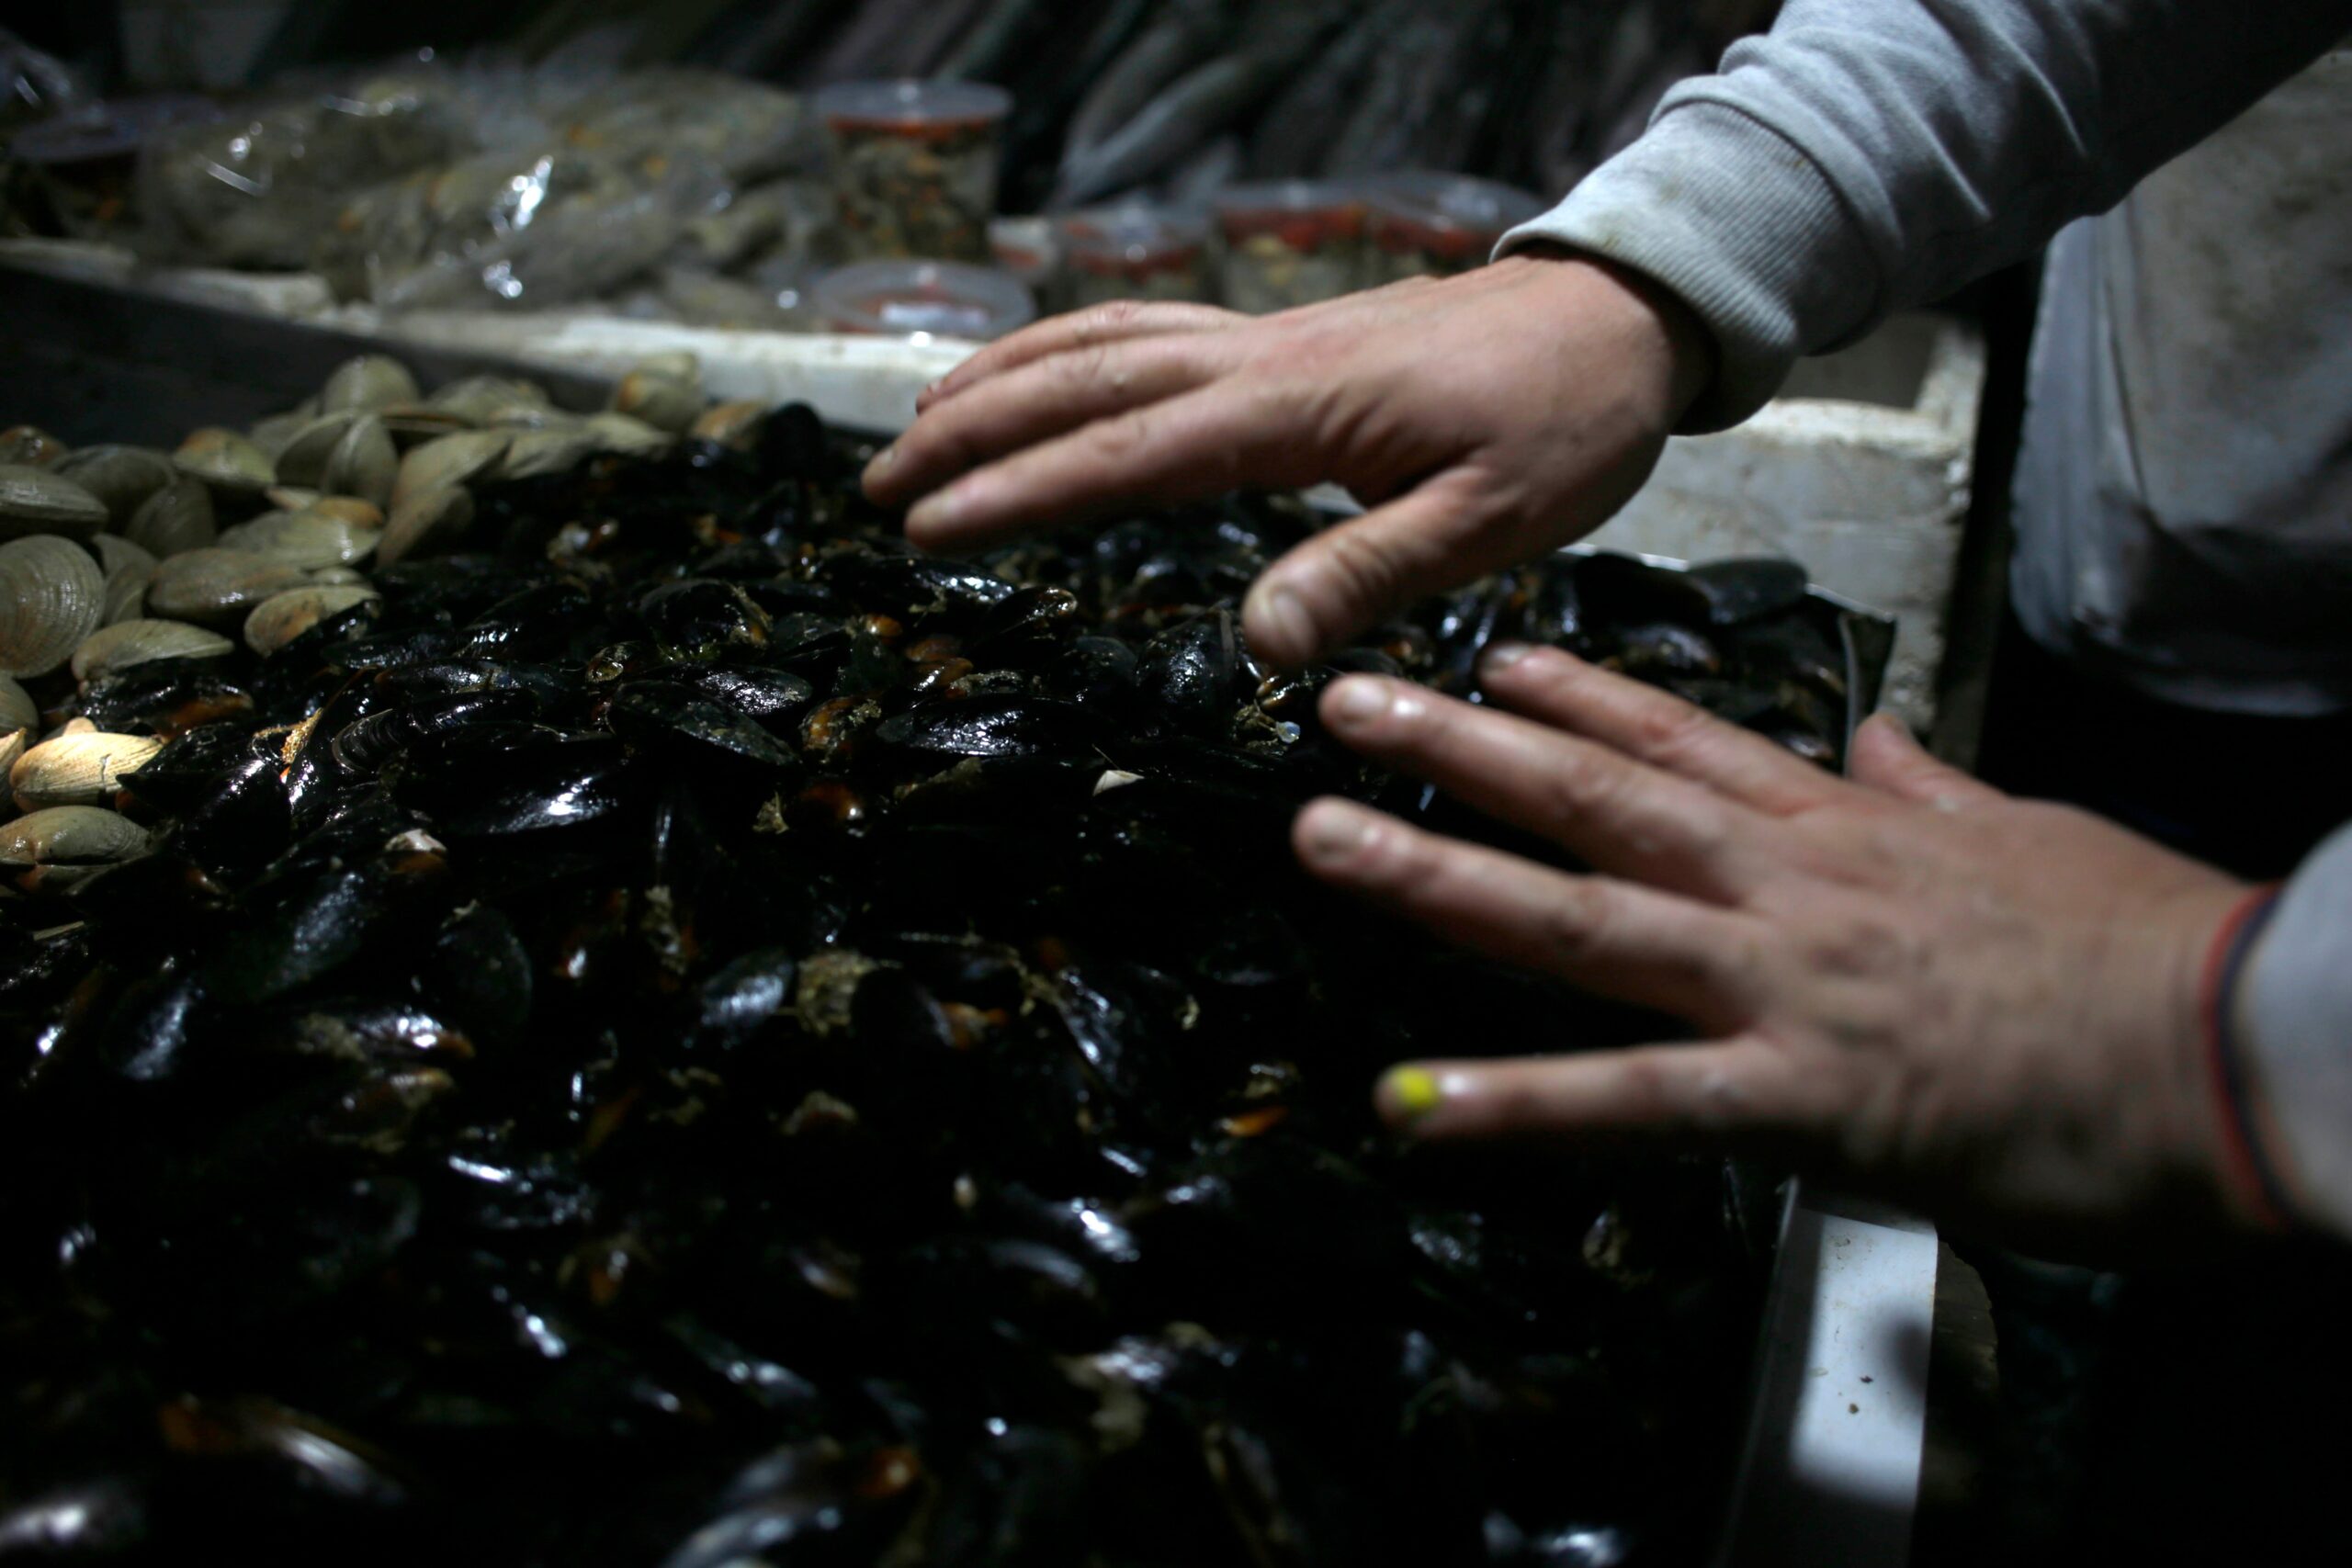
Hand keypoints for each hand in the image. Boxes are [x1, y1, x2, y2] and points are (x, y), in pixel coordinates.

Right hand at [861, 254, 1716, 668]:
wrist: (1619, 318)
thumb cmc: (1565, 425)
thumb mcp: (1490, 521)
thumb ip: (1366, 573)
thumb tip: (1255, 645)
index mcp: (1292, 412)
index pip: (1123, 457)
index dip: (1016, 495)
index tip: (925, 529)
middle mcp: (1256, 361)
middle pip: (1080, 386)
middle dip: (970, 432)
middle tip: (875, 487)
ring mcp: (1264, 340)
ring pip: (1103, 344)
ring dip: (1003, 380)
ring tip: (919, 420)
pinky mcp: (1282, 340)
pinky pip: (1148, 330)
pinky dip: (1072, 348)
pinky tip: (1046, 376)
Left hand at [1291, 644, 2266, 1256]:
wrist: (2239, 1045)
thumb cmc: (2144, 950)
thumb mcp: (2032, 835)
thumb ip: (1931, 787)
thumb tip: (1881, 736)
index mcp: (1845, 829)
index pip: (1685, 741)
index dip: (1578, 694)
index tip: (1492, 654)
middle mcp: (1787, 885)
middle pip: (1597, 798)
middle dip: (1461, 747)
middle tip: (1343, 701)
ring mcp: (1780, 981)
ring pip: (1578, 916)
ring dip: (1437, 876)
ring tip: (1322, 837)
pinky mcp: (1800, 1094)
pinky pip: (1633, 1102)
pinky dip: (1517, 1108)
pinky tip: (1410, 1112)